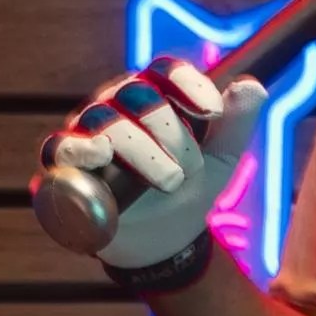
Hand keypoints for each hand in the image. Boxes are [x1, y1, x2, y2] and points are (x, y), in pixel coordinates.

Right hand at [40, 57, 266, 283]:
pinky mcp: (65, 167)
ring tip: (169, 181)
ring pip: (104, 120)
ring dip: (140, 148)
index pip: (164, 71)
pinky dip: (80, 148)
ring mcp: (87, 134)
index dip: (188, 83)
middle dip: (168, 128)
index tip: (214, 111)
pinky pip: (61, 147)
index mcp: (154, 98)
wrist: (163, 244)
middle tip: (189, 168)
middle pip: (135, 94)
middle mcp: (116, 107)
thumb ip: (237, 124)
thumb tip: (253, 85)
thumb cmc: (187, 191)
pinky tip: (101, 155)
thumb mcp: (221, 160)